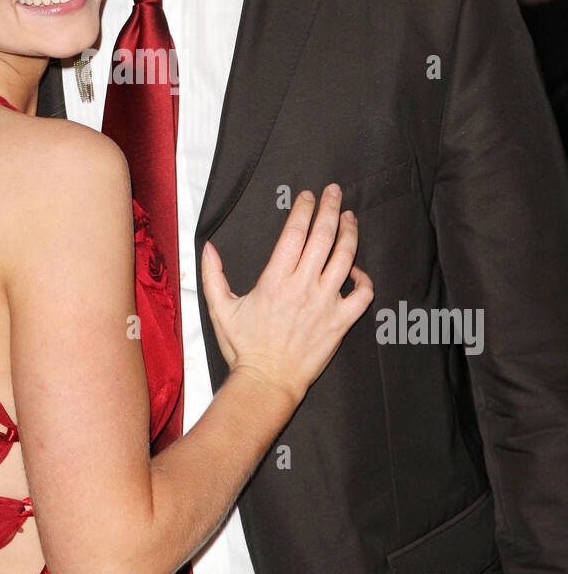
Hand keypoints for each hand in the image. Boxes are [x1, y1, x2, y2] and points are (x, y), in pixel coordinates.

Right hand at [201, 185, 372, 409]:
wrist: (267, 382)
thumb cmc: (244, 347)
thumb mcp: (221, 309)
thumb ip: (213, 275)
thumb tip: (208, 247)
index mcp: (275, 280)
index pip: (295, 233)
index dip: (304, 210)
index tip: (308, 196)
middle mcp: (303, 287)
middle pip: (323, 237)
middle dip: (331, 209)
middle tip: (335, 192)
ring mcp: (325, 304)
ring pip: (346, 259)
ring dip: (350, 233)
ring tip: (350, 217)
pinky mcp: (340, 322)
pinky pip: (362, 295)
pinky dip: (364, 279)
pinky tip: (357, 270)